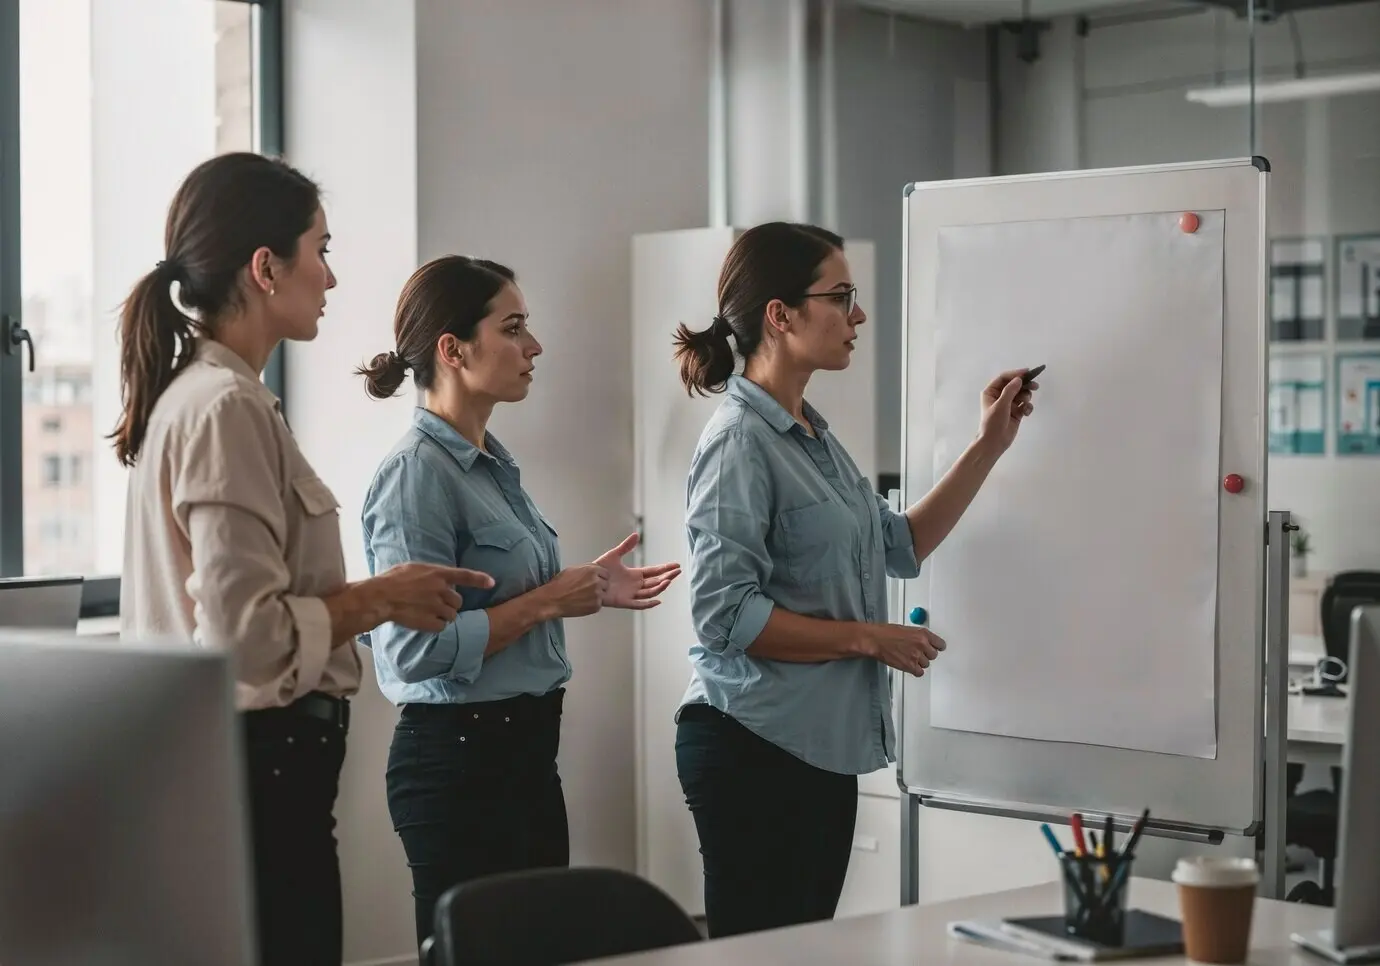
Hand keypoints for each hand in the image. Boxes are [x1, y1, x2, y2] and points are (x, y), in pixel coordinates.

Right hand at [375, 562, 493, 632]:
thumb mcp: (412, 568)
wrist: (380, 597)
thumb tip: (435, 576)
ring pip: (452, 615)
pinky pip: (442, 626)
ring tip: (427, 613)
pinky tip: (424, 621)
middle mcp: (440, 589)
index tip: (491, 583)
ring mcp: (436, 606)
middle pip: (458, 601)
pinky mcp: (431, 621)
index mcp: (437, 573)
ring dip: (444, 616)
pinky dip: (436, 626)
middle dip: (450, 604)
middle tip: (435, 604)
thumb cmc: (391, 580)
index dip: (480, 579)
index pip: (464, 576)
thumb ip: (429, 573)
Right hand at [540, 564, 608, 618]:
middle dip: (599, 587)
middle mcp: (597, 582)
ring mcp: (597, 595)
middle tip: (587, 590)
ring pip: (603, 595)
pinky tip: (581, 603)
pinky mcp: (596, 606)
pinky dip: (592, 604)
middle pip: (606, 584)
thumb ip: (587, 569)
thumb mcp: (573, 569)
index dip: (600, 577)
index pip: (606, 573)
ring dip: (596, 596)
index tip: (594, 580)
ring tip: (583, 597)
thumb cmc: (560, 585)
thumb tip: (594, 570)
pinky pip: (598, 604)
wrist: (553, 600)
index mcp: (592, 571)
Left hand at [594, 533, 681, 609]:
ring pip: (650, 592)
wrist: (588, 579)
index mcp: (635, 574)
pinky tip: (658, 600)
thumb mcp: (614, 555)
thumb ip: (626, 546)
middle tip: (677, 572)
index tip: (676, 565)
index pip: (654, 572)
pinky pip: (639, 604)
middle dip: (667, 577)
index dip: (665, 568)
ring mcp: (631, 594)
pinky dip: (648, 604)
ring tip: (668, 580)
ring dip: (660, 588)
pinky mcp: (624, 602)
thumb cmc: (599, 568)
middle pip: (656, 582)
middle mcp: (635, 585)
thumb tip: (636, 535)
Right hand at [859, 623, 945, 676]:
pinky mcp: (909, 666)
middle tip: (918, 653)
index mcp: (923, 634)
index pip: (940, 644)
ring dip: (919, 662)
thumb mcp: (907, 629)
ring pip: (926, 664)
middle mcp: (922, 644)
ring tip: (910, 657)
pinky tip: (909, 665)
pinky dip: (915, 670)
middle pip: (933, 655)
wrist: (875, 640)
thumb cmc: (886, 633)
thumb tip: (925, 642)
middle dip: (926, 654)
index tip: (936, 648)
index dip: (937, 647)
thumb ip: (919, 636)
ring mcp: (916, 656)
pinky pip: (919, 672)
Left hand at [977, 368, 1037, 452]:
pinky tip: (1026, 412)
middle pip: (1015, 385)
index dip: (1016, 374)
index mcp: (991, 392)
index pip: (1004, 378)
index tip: (1028, 372)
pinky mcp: (1016, 412)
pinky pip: (1024, 405)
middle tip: (1035, 386)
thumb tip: (1019, 379)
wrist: (994, 443)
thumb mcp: (1001, 405)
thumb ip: (1010, 390)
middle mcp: (999, 396)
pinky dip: (1027, 407)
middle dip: (1025, 385)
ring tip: (1026, 403)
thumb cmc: (993, 423)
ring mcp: (1008, 404)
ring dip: (1026, 397)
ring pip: (1021, 394)